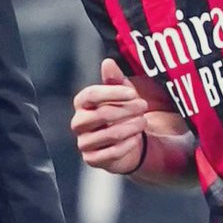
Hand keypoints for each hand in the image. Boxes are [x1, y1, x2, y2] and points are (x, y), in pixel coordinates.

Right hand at [71, 58, 147, 173]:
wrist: (125, 143)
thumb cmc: (122, 113)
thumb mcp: (122, 94)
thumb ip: (115, 79)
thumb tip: (108, 62)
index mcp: (81, 103)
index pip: (91, 95)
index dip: (112, 93)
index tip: (133, 93)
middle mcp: (78, 123)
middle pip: (101, 114)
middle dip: (127, 110)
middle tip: (143, 106)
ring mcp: (84, 142)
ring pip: (110, 134)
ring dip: (131, 127)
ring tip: (143, 122)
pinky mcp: (92, 159)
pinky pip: (112, 152)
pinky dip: (128, 144)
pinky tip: (137, 137)